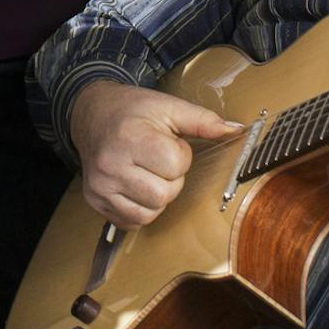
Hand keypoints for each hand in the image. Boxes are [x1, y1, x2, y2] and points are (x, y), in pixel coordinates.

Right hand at [66, 81, 239, 227]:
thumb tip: (237, 130)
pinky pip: (132, 221)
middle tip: (158, 160)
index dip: (180, 154)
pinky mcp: (95, 202)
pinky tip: (136, 187)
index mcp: (130, 137)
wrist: (90, 114)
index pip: (175, 165)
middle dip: (171, 179)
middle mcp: (110, 164)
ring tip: (147, 173)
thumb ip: (203, 120)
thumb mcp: (167, 106)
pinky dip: (142, 209)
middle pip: (164, 194)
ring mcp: (100, 187)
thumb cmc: (131, 110)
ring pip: (150, 213)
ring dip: (158, 196)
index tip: (167, 142)